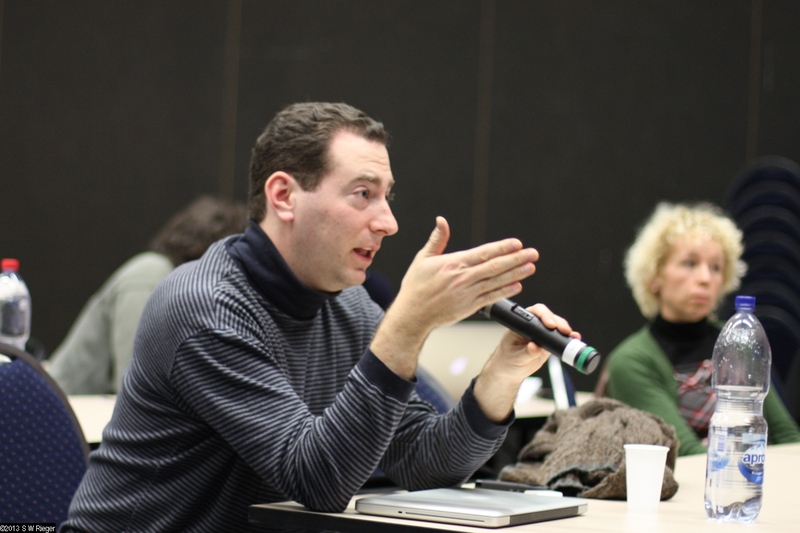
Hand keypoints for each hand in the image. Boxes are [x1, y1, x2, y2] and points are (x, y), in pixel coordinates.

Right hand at [392, 216, 538, 330]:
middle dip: (516, 259)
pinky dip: (505, 292)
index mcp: (453, 264)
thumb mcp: (423, 259)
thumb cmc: (416, 287)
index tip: (517, 244)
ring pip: (496, 282)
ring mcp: (467, 294)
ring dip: (516, 274)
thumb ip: (437, 239)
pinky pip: (491, 298)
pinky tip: (517, 285)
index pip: (483, 253)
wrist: (413, 314)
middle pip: (495, 266)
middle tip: (532, 253)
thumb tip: (441, 221)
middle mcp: (463, 278)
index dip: (502, 248)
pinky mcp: (469, 307)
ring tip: (530, 267)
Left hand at [474, 304, 577, 421]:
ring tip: (573, 337)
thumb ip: (525, 352)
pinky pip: (561, 339)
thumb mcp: (514, 357)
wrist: (510, 370)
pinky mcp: (549, 343)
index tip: (550, 325)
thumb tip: (534, 347)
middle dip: (559, 323)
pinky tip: (575, 340)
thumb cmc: (507, 359)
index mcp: (521, 323)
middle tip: (564, 332)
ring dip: (566, 331)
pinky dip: (568, 340)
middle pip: (549, 317)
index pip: (534, 313)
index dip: (544, 315)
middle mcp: (533, 326)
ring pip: (557, 327)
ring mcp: (543, 334)